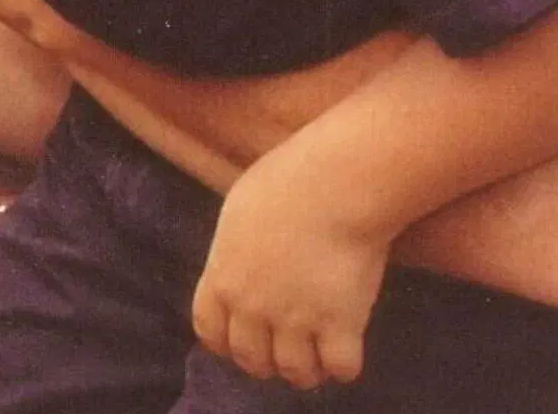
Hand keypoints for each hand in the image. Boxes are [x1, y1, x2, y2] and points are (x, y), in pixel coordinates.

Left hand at [193, 142, 386, 388]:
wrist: (332, 184)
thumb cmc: (284, 183)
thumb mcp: (238, 213)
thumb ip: (234, 250)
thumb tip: (238, 265)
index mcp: (223, 277)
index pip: (210, 332)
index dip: (226, 342)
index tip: (245, 338)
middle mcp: (253, 307)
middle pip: (252, 360)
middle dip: (268, 361)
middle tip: (287, 348)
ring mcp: (296, 321)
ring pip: (296, 374)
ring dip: (307, 369)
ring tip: (318, 353)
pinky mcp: (339, 326)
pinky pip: (341, 370)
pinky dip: (344, 365)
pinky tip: (347, 344)